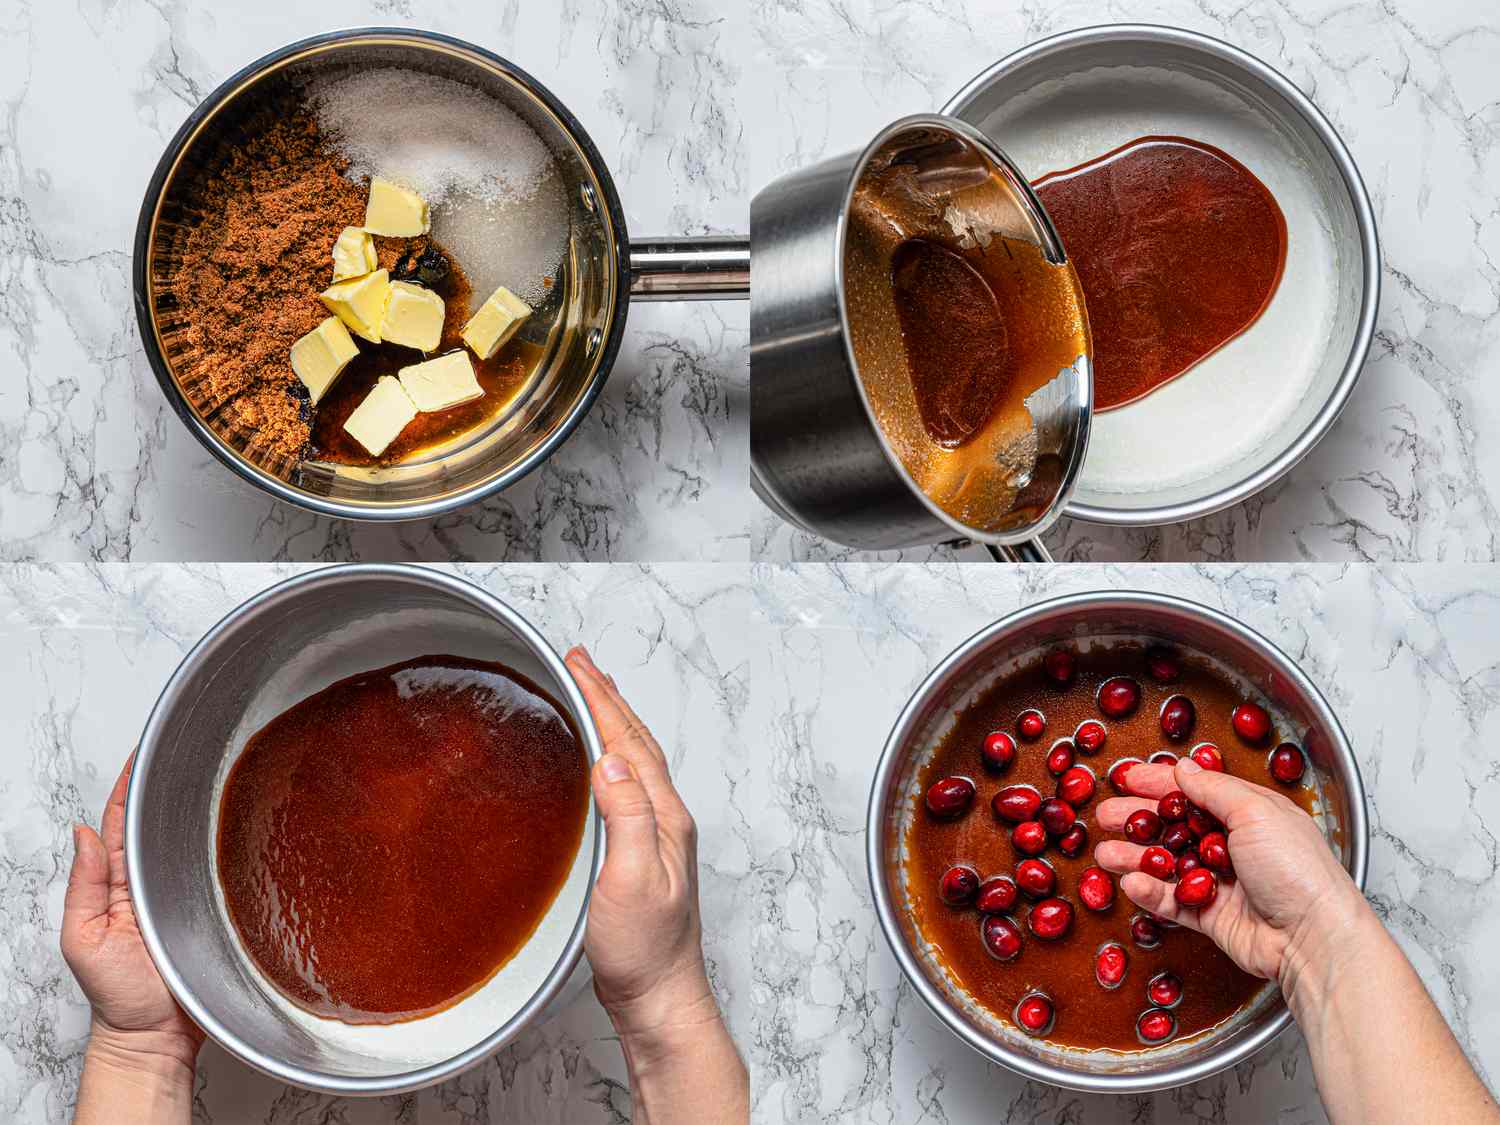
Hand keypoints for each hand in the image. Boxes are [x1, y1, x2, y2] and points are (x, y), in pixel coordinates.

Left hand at [61, 755, 202, 1074]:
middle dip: (171, 785)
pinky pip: (224, 871)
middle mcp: (152, 882)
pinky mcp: (216, 910)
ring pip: (194, 842)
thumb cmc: (118, 996)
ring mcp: (185, 894)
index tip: (143, 751)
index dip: (129, 784)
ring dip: (204, 811)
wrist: (156, 1036)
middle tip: (191, 749)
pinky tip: (245, 824)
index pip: (121, 821)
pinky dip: (231, 845)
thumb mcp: (83, 939)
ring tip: (221, 774)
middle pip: (161, 824)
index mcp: (117, 882)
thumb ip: (83, 886)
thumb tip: (80, 833)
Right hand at [565, 647, 721, 1053]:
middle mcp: (665, 817)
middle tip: (579, 662)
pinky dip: (608, 755)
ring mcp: (656, 834)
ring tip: (588, 693)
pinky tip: (594, 761)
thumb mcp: (631, 881)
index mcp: (664, 815)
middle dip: (606, 696)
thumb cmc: (645, 950)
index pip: (628, 741)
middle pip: (634, 741)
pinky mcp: (640, 852)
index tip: (577, 664)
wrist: (659, 996)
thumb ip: (627, 817)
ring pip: (632, 759)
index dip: (601, 699)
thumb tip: (609, 760)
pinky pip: (624, 784)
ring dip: (609, 720)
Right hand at [1092, 757, 1371, 986]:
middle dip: (1139, 820)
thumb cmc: (1298, 869)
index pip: (1196, 791)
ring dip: (1135, 857)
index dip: (1159, 783)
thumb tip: (1184, 768)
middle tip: (1106, 816)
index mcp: (1250, 813)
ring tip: (1106, 855)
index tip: (1127, 778)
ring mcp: (1222, 882)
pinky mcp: (1212, 916)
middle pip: (1175, 827)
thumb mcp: (1256, 811)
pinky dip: (1151, 892)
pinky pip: (1173, 901)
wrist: (1314, 937)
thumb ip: (1213, 789)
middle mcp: (1235, 845)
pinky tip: (1133, 883)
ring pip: (1168, 864)